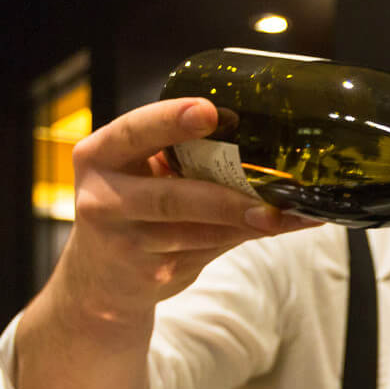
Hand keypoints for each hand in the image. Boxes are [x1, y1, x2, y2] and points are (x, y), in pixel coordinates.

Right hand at [53, 97, 304, 327]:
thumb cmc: (133, 204)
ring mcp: (127, 243)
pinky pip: (209, 250)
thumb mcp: (136, 171)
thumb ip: (180, 156)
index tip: (211, 113)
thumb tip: (259, 140)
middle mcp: (103, 200)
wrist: (102, 276)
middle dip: (225, 199)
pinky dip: (247, 235)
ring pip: (198, 231)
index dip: (171, 121)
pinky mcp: (152, 274)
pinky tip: (280, 226)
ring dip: (249, 222)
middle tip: (270, 197)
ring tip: (290, 213)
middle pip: (171, 198)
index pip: (134, 132)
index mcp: (99, 156)